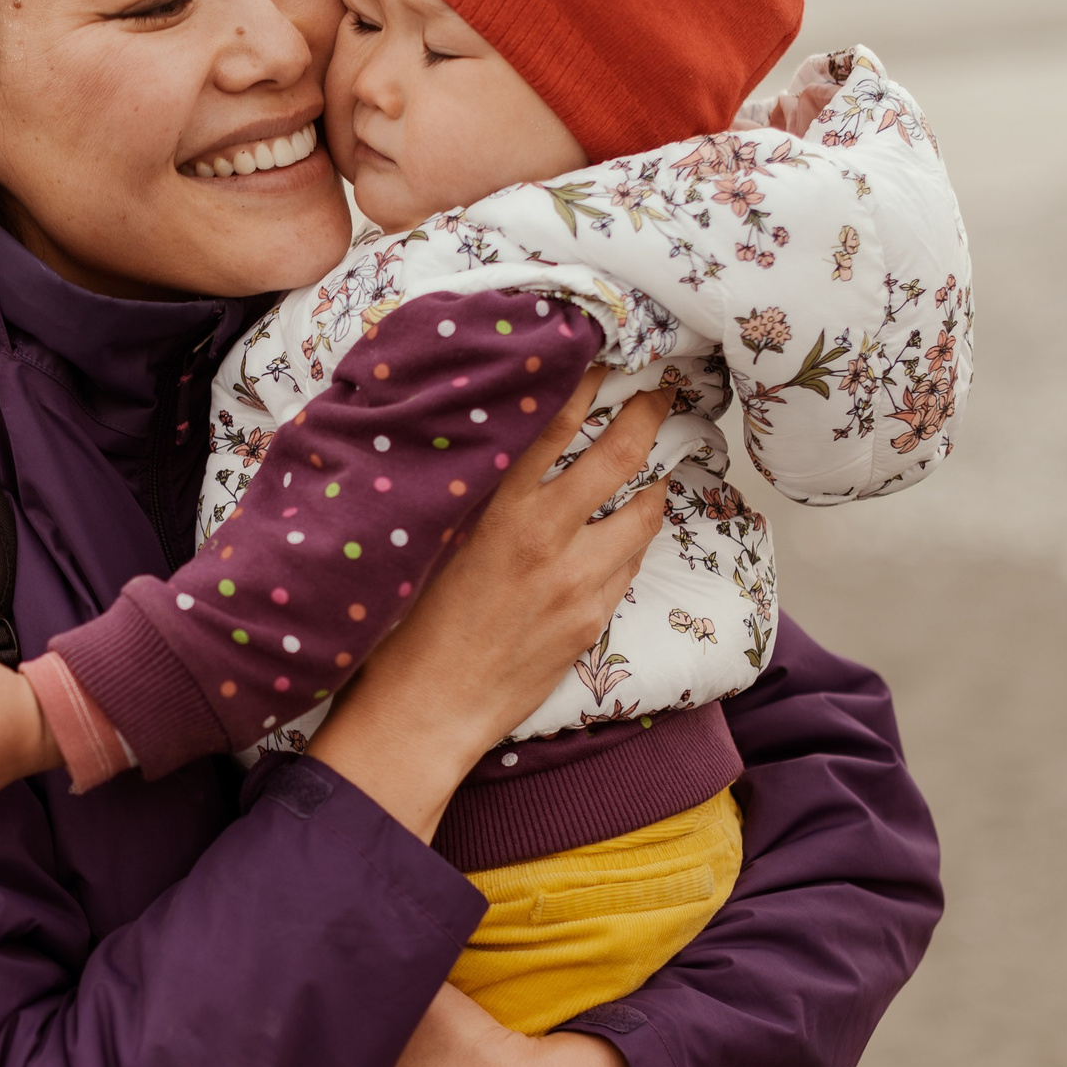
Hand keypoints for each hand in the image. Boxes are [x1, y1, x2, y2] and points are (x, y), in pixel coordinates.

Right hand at [307, 368, 670, 839]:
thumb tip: (479, 444)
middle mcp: (543, 534)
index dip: (585, 382)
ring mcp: (577, 579)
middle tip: (662, 395)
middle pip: (617, 454)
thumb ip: (461, 492)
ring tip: (656, 469)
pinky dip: (631, 541)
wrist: (426, 709)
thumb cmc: (405, 626)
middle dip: (647, 417)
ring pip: (640, 512)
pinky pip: (628, 565)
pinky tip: (626, 535)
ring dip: (652, 485)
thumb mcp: (424, 541)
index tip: (605, 357)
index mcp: (495, 506)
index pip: (553, 422)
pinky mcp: (592, 618)